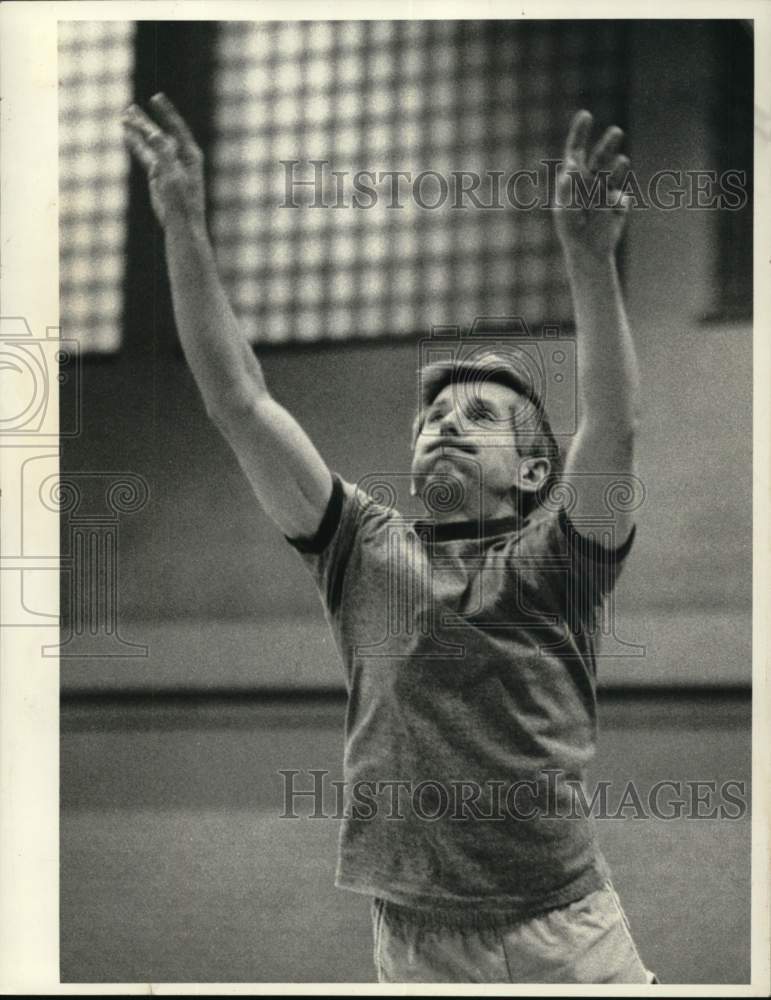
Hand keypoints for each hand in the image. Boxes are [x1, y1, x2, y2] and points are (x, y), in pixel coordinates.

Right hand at [122, 93, 205, 229]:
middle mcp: (179, 156)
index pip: (176, 128)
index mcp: (190, 154)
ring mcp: (168, 165)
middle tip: (130, 108)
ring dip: (138, 131)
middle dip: (145, 121)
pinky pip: (144, 155)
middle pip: (160, 133)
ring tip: (124, 117)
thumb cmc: (182, 201)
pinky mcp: (158, 174)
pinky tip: (127, 134)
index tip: (156, 98)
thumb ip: (163, 153)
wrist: (181, 222)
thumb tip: (153, 133)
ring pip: (150, 143)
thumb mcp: (173, 175)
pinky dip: (135, 144)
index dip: (166, 112)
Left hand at [553, 110, 630, 261]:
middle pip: (601, 156)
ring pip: (615, 171)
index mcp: (573, 178)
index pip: (576, 151)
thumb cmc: (570, 230)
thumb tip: (570, 164)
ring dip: (618, 166)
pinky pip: (621, 198)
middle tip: (616, 132)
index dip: (580, 133)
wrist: (587, 251)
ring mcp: (606, 190)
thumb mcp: (564, 209)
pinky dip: (617, 203)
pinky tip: (611, 213)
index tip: (586, 114)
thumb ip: (566, 187)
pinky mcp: (618, 203)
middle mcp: (590, 180)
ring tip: (622, 161)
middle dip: (609, 143)